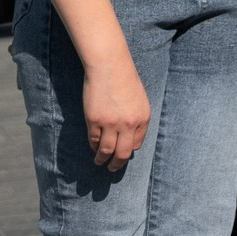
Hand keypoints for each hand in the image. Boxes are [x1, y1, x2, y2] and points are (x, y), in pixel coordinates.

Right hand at [82, 58, 150, 173]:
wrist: (110, 66)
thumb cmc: (125, 80)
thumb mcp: (139, 100)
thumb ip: (136, 118)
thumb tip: (129, 137)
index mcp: (143, 118)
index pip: (137, 143)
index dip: (129, 150)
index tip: (123, 153)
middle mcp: (129, 124)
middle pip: (123, 153)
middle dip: (117, 164)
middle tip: (112, 169)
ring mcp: (111, 123)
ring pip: (106, 150)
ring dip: (102, 160)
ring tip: (99, 163)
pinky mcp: (94, 120)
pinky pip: (93, 140)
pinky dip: (93, 147)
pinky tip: (93, 149)